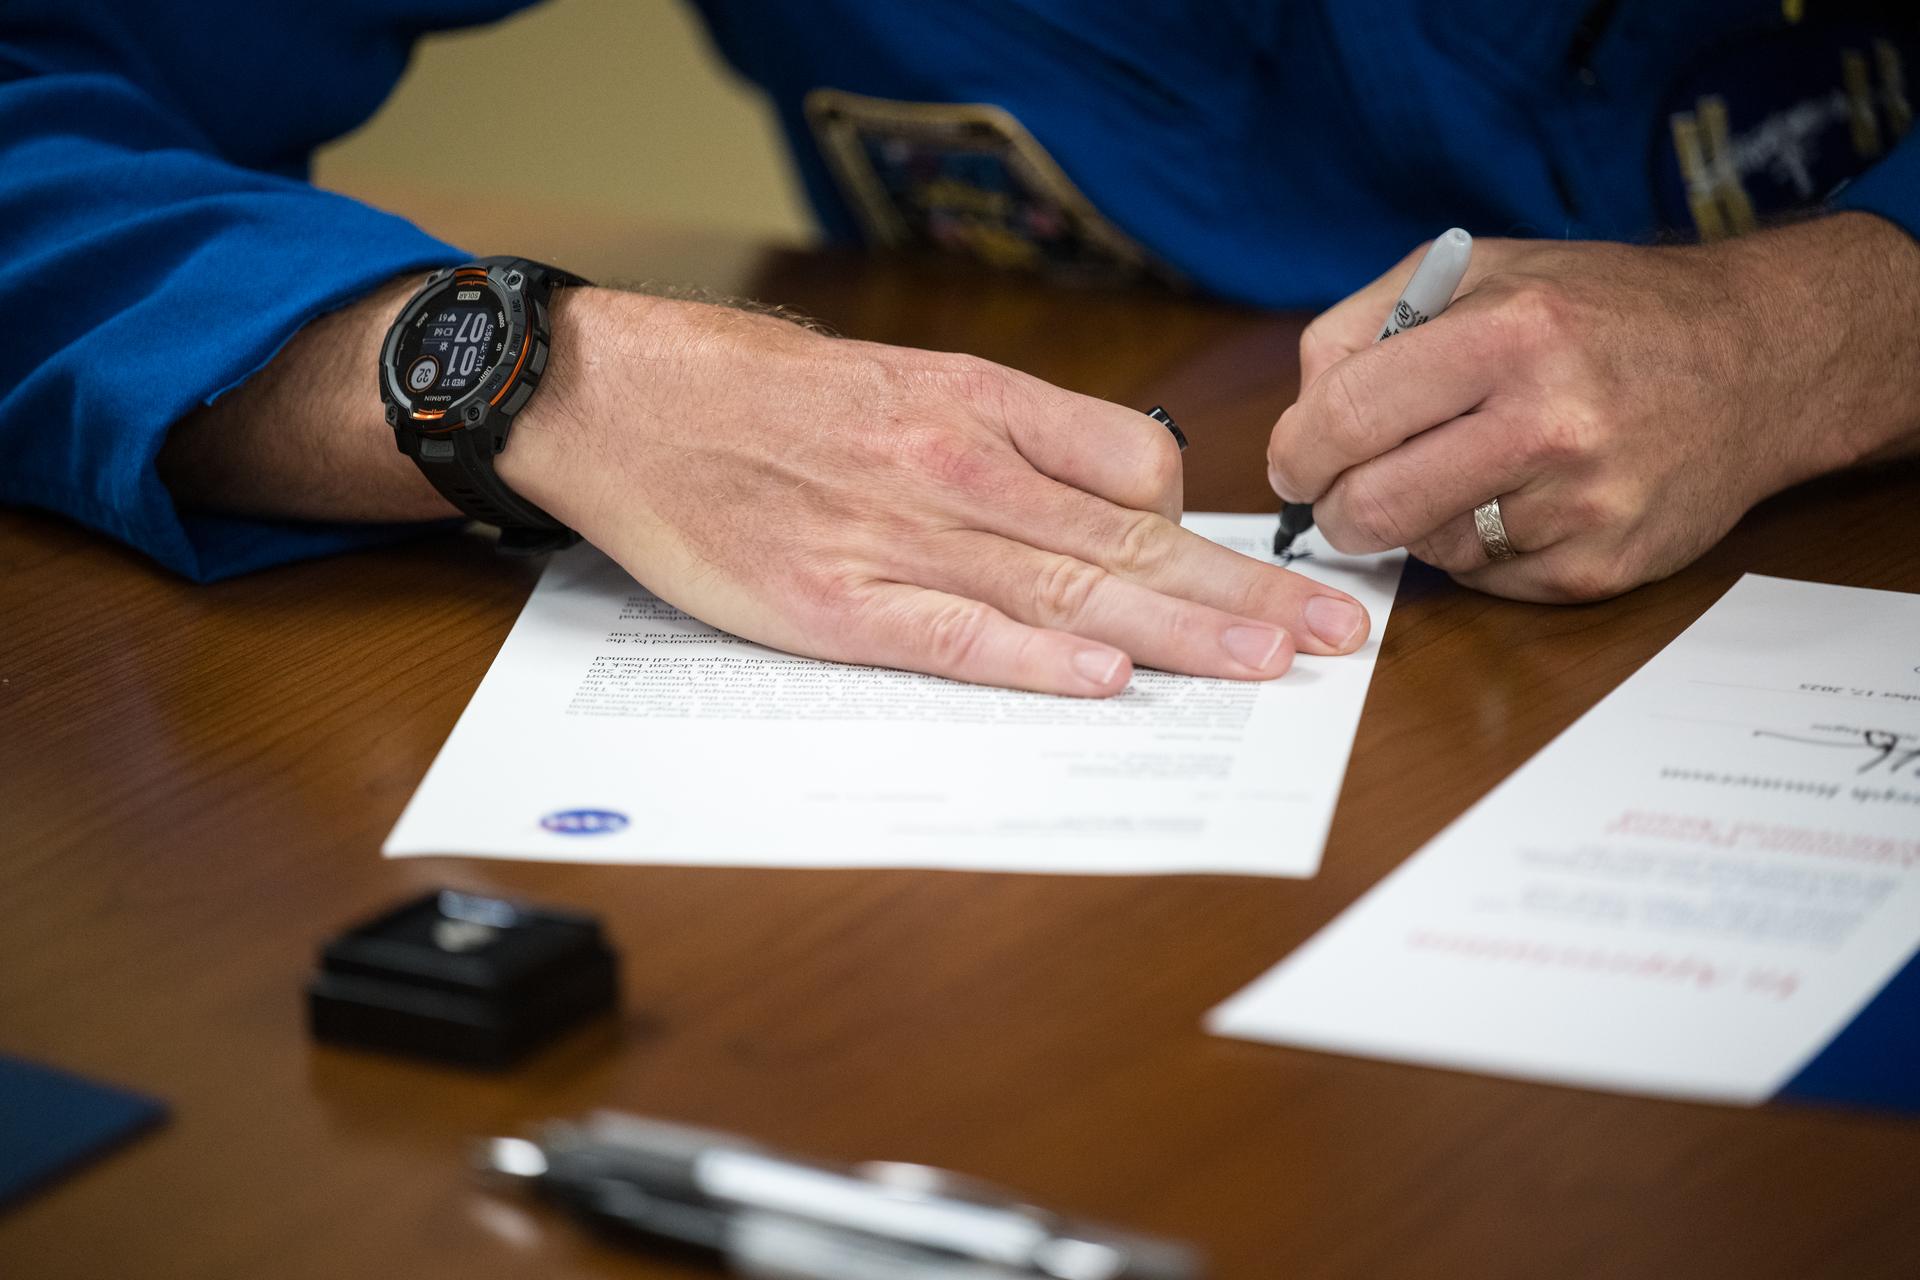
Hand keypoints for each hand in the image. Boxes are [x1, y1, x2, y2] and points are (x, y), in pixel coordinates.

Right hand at [501, 291, 1370, 695]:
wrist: (629, 400)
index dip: (1206, 531)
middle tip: (1336, 636)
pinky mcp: (837, 601)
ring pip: (1070, 584)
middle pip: (1131, 537)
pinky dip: (1033, 654)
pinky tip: (1103, 678)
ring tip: (1271, 667)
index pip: (1134, 465)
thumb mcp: (901, 383)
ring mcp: (900, 536)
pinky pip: (954, 632)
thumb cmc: (766, 401)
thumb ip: (1004, 439)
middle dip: (1246, 592)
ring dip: (1183, 631)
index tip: (1268, 579)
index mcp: (980, 407)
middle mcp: (960, 467)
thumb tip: (1105, 499)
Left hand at [1267, 213, 1919, 601]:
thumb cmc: (1602, 310)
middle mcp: (1551, 422)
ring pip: (1427, 547)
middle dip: (1336, 507)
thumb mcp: (1480, 268)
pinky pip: (1487, 581)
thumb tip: (1300, 413)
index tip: (1291, 463)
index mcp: (1510, 332)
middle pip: (1373, 505)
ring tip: (1467, 469)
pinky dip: (1480, 549)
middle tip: (1342, 493)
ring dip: (1419, 520)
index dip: (1296, 451)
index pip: (1347, 415)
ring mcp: (1582, 505)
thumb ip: (1366, 324)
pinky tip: (1520, 500)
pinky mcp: (1604, 568)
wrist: (1760, 358)